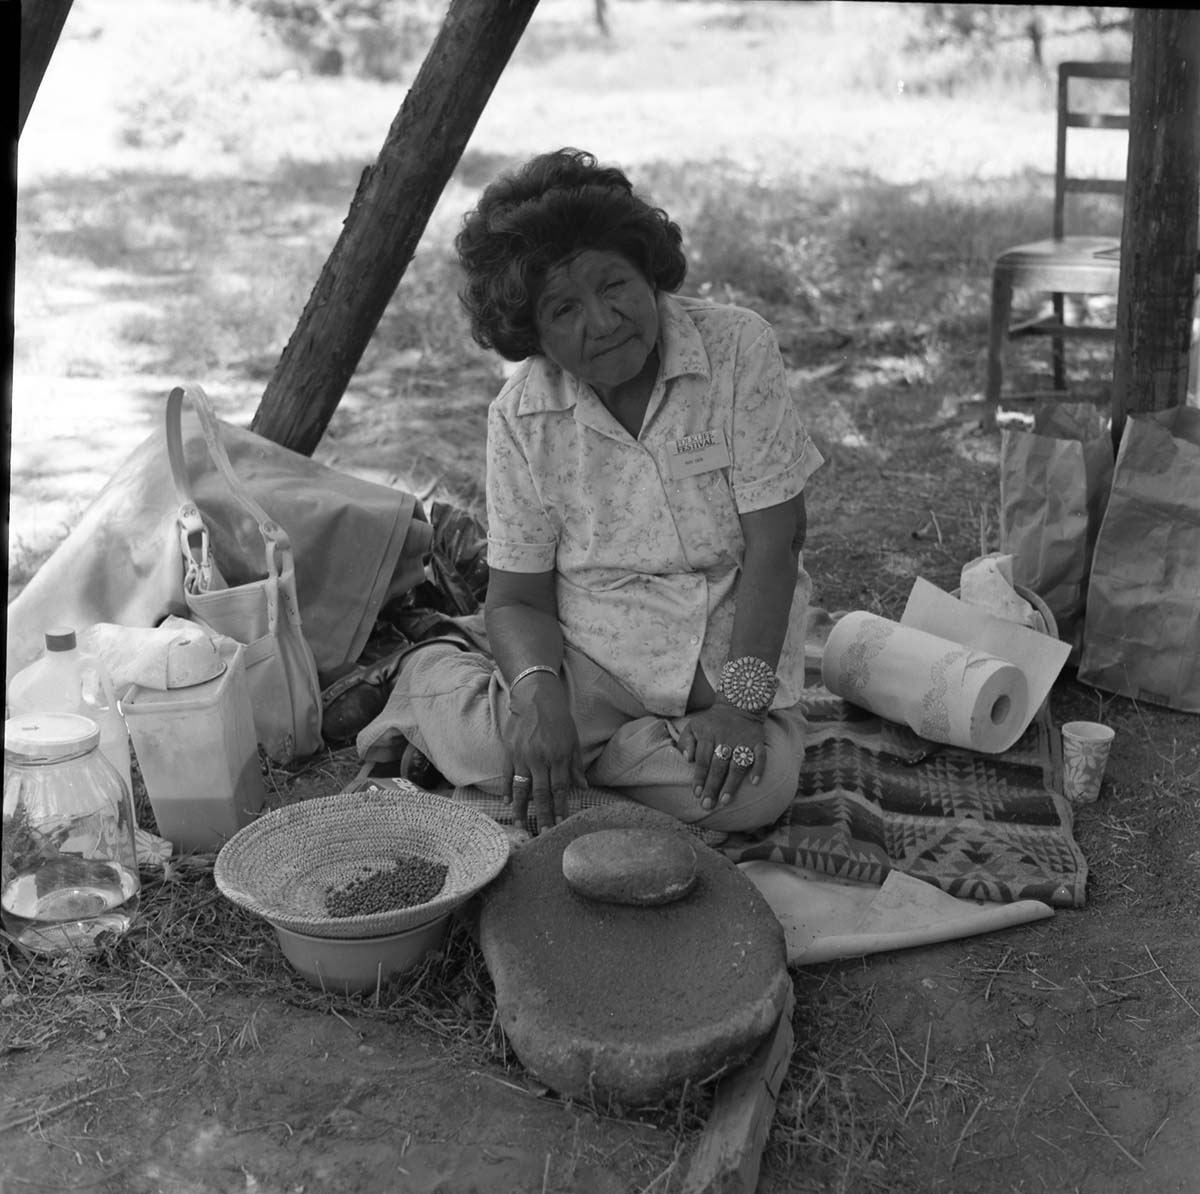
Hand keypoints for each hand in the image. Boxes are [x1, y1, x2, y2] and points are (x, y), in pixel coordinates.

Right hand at [502, 675, 585, 833]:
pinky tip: (507, 803)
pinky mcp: (509, 751)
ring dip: (521, 809)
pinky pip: (506, 775)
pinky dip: (506, 790)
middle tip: (543, 833)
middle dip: (543, 814)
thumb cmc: (558, 718)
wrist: (534, 697)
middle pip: (541, 793)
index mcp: (559, 756)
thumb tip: (583, 788)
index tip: (560, 824)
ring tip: (521, 825)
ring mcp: (523, 756)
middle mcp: (540, 758)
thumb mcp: (573, 740)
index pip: (560, 788)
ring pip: (521, 788)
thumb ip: (576, 765)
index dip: (560, 807)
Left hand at [677, 702, 766, 812]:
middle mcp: (726, 738)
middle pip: (718, 766)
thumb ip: (686, 741)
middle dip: (712, 787)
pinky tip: (755, 782)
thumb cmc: (712, 721)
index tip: (696, 793)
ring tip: (725, 801)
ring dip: (731, 784)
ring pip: (737, 765)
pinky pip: (760, 755)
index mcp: (708, 734)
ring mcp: (743, 740)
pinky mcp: (757, 741)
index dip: (699, 777)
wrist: (738, 704)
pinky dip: (759, 768)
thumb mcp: (694, 725)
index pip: (702, 760)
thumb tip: (687, 758)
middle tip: (708, 804)